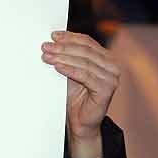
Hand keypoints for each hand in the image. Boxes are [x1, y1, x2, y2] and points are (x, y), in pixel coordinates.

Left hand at [42, 31, 119, 157]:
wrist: (80, 122)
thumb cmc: (75, 97)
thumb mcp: (70, 71)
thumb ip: (68, 56)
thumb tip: (52, 41)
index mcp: (106, 58)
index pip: (87, 42)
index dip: (69, 37)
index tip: (53, 36)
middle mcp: (112, 66)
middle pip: (85, 51)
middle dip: (63, 47)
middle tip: (46, 47)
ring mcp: (112, 78)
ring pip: (84, 62)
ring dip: (63, 57)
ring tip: (47, 56)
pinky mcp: (107, 89)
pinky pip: (85, 75)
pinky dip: (70, 70)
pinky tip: (57, 67)